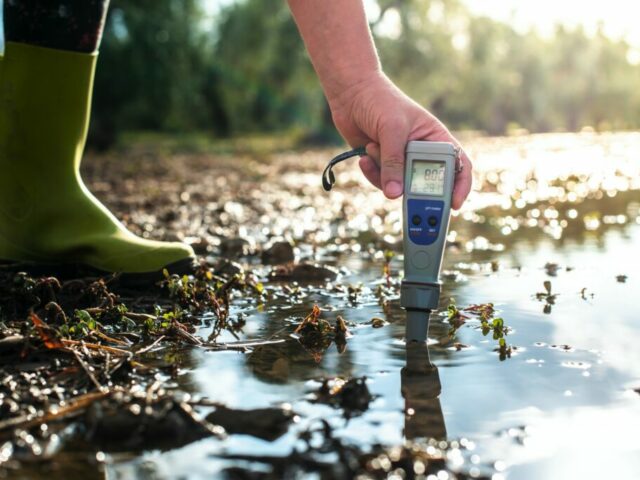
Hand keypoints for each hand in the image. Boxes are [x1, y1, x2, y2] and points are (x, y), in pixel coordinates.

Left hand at [328, 73, 471, 208]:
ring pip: (401, 186)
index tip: (455, 203)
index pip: (458, 164)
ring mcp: (401, 160)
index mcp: (435, 138)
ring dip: (384, 173)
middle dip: (415, 191)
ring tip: (373, 148)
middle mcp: (421, 152)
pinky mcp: (382, 165)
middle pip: (428, 183)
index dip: (461, 185)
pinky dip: (372, 172)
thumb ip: (394, 162)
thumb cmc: (380, 101)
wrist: (351, 93)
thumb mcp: (392, 130)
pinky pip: (382, 182)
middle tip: (406, 200)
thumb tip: (394, 194)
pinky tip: (364, 155)